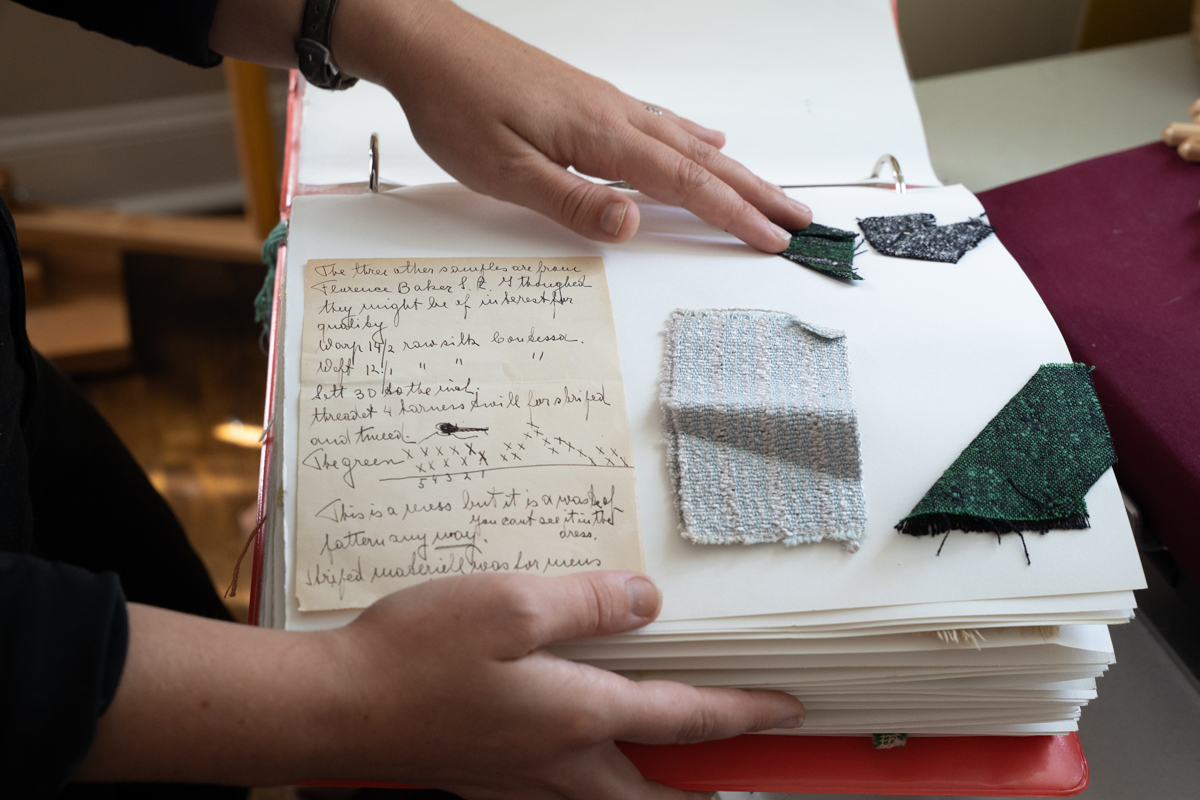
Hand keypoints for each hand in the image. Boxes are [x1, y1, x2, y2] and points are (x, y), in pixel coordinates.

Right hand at [78, 572, 802, 795]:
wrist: (333, 707)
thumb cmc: (415, 654)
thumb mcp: (510, 606)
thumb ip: (587, 603)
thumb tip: (646, 603)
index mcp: (576, 716)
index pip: (682, 717)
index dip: (741, 711)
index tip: (787, 709)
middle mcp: (556, 760)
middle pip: (648, 792)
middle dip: (697, 792)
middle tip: (732, 781)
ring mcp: (517, 776)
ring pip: (603, 797)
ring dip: (646, 788)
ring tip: (667, 770)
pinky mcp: (483, 773)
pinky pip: (556, 788)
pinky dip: (590, 778)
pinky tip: (575, 750)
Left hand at [333, 0, 812, 251]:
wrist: (426, 44)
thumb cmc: (457, 105)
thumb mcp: (504, 170)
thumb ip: (572, 202)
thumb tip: (634, 227)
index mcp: (602, 137)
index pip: (685, 183)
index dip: (733, 214)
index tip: (774, 238)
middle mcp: (616, 115)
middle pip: (703, 160)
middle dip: (755, 193)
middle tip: (799, 220)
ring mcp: (606, 104)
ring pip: (688, 141)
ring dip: (734, 169)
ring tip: (769, 190)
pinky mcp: (590, 98)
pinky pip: (661, 121)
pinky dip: (694, 137)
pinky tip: (707, 137)